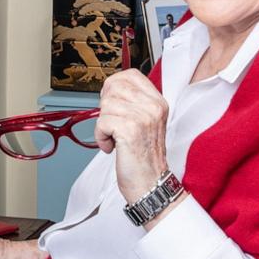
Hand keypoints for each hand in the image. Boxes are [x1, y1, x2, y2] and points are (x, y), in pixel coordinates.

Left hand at [93, 68, 170, 203]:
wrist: (150, 183)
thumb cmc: (144, 157)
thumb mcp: (145, 123)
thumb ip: (132, 103)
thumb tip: (109, 90)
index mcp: (158, 102)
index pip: (130, 75)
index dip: (114, 86)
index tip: (112, 103)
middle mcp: (153, 107)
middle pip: (114, 87)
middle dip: (106, 107)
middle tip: (113, 125)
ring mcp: (143, 117)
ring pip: (105, 105)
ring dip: (103, 125)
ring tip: (114, 139)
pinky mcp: (130, 130)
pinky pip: (102, 122)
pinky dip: (101, 137)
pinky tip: (112, 147)